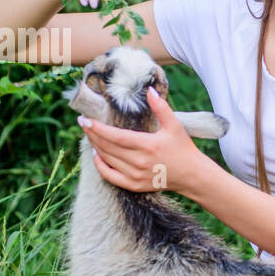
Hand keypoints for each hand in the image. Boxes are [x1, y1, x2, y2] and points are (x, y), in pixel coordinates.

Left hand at [81, 87, 204, 194]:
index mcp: (148, 146)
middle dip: (92, 134)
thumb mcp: (175, 126)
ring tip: (90, 135)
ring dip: (95, 146)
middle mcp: (139, 162)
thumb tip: (150, 90)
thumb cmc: (183, 148)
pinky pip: (110, 176)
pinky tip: (97, 154)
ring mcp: (135, 175)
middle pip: (107, 147)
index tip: (85, 120)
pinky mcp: (134, 185)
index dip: (97, 128)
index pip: (115, 137)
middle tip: (83, 124)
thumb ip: (161, 107)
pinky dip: (100, 165)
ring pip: (106, 160)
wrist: (191, 175)